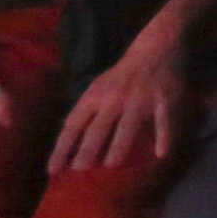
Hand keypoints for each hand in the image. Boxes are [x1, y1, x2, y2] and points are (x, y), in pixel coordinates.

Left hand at [49, 27, 200, 172]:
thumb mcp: (99, 89)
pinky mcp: (163, 99)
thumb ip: (88, 114)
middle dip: (87, 149)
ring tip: (111, 164)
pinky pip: (163, 122)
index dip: (62, 148)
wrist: (155, 47)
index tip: (53, 170)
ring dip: (118, 145)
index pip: (73, 126)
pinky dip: (163, 137)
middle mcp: (114, 99)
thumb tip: (72, 146)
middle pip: (98, 128)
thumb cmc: (122, 75)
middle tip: (79, 169)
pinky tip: (160, 153)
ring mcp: (140, 99)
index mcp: (95, 96)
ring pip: (127, 126)